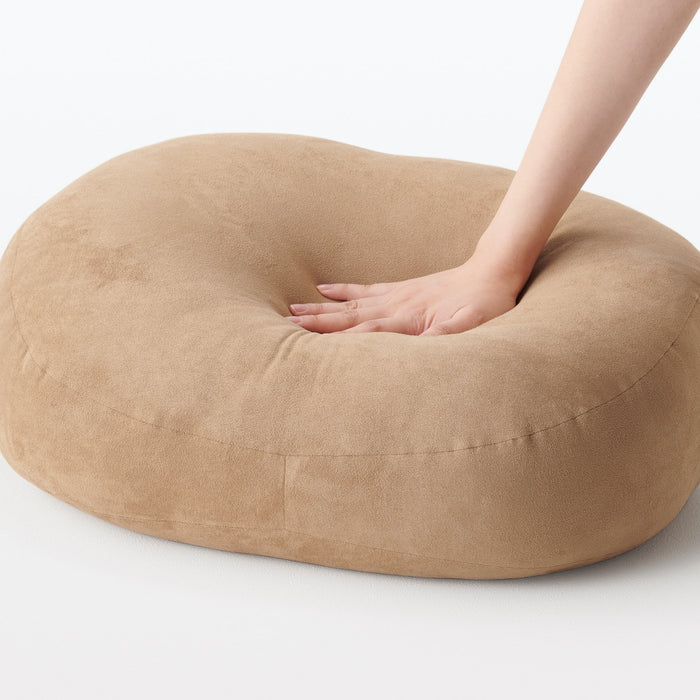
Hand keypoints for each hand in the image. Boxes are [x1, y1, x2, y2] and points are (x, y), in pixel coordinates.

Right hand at [284, 253, 523, 335]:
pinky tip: (325, 287)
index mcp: (407, 320)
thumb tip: (417, 353)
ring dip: (320, 308)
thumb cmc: (486, 305)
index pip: (362, 331)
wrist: (494, 271)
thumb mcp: (471, 327)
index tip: (302, 342)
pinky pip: (365, 289)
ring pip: (349, 303)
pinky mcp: (401, 289)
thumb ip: (444, 338)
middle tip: (283, 323)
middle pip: (347, 315)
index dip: (332, 338)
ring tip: (292, 307)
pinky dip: (343, 289)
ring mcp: (395, 295)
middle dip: (315, 322)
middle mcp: (395, 305)